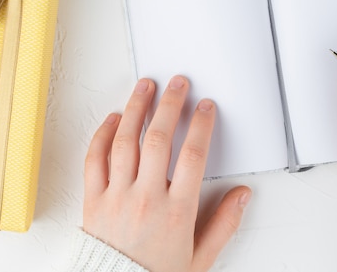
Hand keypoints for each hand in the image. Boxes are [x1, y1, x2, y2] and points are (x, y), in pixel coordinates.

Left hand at [83, 75, 251, 271]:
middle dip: (171, 104)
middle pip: (160, 138)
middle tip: (178, 83)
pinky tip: (112, 118)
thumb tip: (242, 195)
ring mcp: (117, 196)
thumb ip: (223, 224)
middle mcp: (146, 198)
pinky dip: (102, 134)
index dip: (201, 124)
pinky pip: (95, 159)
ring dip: (137, 108)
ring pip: (126, 141)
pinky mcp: (93, 200)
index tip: (206, 106)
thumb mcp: (200, 257)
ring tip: (145, 86)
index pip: (193, 155)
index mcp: (176, 211)